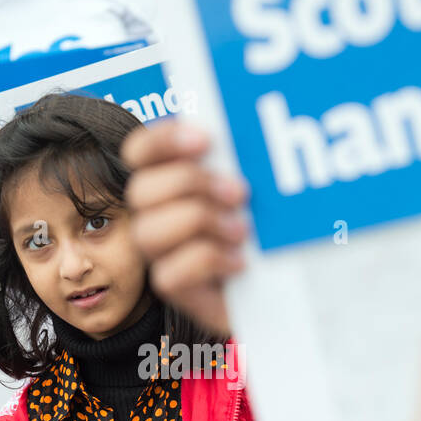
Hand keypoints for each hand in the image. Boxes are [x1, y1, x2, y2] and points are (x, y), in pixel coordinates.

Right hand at [122, 119, 248, 335]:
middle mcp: (154, 216)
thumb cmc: (264, 230)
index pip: (139, 152)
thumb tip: (249, 132)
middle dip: (189, 183)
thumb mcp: (256, 189)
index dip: (162, 141)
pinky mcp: (173, 288)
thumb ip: (241, 161)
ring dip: (199, 222)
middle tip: (239, 192)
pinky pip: (169, 275)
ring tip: (242, 230)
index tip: (205, 140)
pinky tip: (239, 262)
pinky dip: (209, 261)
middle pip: (140, 190)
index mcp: (167, 181)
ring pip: (148, 232)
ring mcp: (160, 254)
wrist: (281, 287)